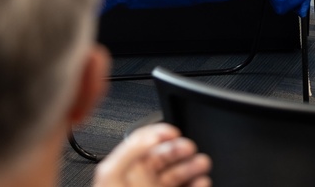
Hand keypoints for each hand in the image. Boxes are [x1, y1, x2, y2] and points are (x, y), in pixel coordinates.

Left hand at [93, 123, 211, 186]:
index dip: (160, 134)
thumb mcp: (112, 173)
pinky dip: (197, 186)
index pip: (146, 143)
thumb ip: (131, 150)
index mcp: (127, 168)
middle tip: (191, 148)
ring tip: (203, 164)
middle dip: (181, 149)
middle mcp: (143, 180)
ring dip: (192, 167)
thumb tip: (150, 136)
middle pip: (166, 157)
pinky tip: (203, 183)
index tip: (174, 132)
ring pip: (179, 175)